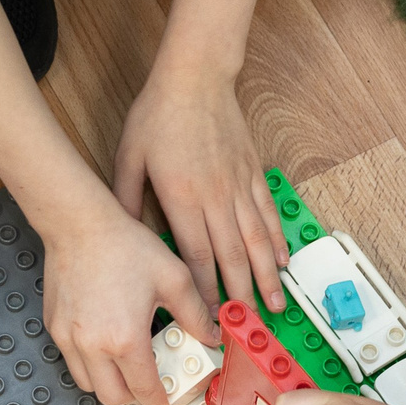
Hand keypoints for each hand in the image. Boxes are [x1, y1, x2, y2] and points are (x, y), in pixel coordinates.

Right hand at [41, 203, 208, 404]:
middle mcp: (92, 345)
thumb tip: (210, 335)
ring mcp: (68, 338)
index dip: (158, 402)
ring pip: (87, 383)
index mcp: (125, 338)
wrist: (79, 224)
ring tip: (126, 365)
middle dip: (133, 397)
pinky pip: (72, 360)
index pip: (143, 388)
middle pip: (111, 396)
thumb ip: (195, 313)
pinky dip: (89, 363)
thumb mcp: (173, 277)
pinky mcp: (54, 326)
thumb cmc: (123, 245)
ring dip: (109, 383)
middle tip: (149, 384)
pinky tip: (105, 343)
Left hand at [111, 63, 282, 316]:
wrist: (195, 77)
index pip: (195, 256)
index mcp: (181, 198)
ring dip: (265, 277)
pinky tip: (282, 261)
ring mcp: (238, 185)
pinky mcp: (253, 172)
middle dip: (239, 296)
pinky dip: (276, 240)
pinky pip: (267, 213)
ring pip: (256, 240)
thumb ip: (126, 200)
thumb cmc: (157, 116)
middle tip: (246, 326)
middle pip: (231, 257)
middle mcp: (215, 197)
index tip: (210, 318)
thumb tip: (123, 236)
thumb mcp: (128, 158)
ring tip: (274, 306)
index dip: (205, 291)